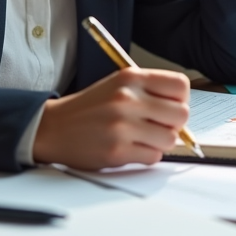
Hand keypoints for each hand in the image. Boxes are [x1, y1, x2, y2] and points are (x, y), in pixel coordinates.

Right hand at [32, 67, 190, 169]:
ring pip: (170, 139)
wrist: (53, 128)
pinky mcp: (117, 150)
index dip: (180, 100)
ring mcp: (122, 125)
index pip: (180, 85)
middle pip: (181, 114)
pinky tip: (130, 148)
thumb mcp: (117, 85)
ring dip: (160, 143)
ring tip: (141, 139)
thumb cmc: (89, 109)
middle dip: (174, 125)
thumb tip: (182, 110)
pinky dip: (146, 156)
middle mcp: (127, 98)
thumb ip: (149, 92)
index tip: (170, 107)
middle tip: (158, 127)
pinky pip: (154, 157)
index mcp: (130, 77)